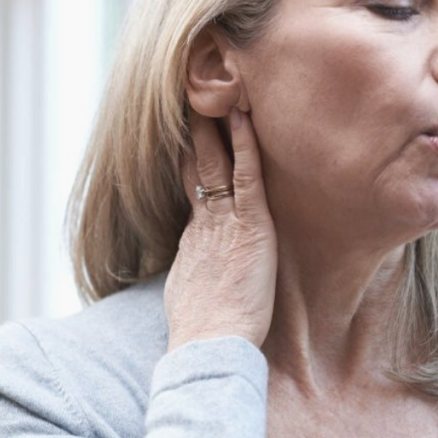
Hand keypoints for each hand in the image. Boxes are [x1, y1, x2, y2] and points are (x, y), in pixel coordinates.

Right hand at [163, 108, 277, 350]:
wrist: (208, 344)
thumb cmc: (204, 330)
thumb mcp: (191, 292)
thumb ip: (194, 273)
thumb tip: (193, 276)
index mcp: (195, 236)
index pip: (192, 184)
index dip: (189, 155)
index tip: (187, 131)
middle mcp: (206, 221)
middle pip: (197, 163)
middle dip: (196, 130)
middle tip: (194, 96)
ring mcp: (226, 220)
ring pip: (219, 161)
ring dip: (218, 126)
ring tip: (219, 93)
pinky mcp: (250, 226)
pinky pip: (247, 175)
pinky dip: (246, 144)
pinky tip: (246, 119)